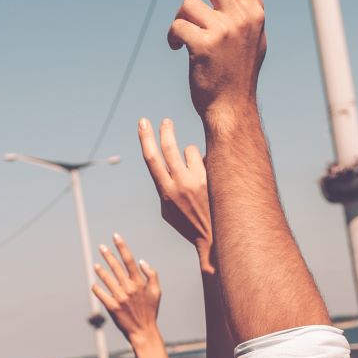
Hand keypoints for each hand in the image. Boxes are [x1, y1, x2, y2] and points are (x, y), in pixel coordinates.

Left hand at [91, 236, 162, 343]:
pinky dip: (97, 289)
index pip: (129, 260)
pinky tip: (94, 284)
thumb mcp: (157, 292)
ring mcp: (120, 298)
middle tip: (101, 247)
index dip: (122, 247)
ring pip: (107, 279)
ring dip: (100, 271)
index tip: (115, 236)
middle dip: (108, 255)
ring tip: (95, 265)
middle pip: (116, 267)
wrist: (143, 331)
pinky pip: (101, 294)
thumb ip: (152, 275)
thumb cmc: (150, 310)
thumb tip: (141, 261)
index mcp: (139, 282)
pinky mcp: (112, 307)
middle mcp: (129, 288)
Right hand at [137, 117, 212, 270]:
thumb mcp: (167, 209)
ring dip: (189, 156)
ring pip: (190, 150)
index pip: (152, 158)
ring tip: (194, 172)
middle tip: (166, 122)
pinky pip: (206, 159)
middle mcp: (181, 183)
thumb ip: (164, 186)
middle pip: (170, 147)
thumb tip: (166, 164)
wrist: (213, 236)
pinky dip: (205, 165)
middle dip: (166, 130)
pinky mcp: (214, 178)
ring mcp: (200, 180)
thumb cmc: (186, 222)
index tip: (143, 122)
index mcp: (166, 191)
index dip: (146, 138)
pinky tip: (209, 181)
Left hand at [167, 0, 265, 119]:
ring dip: (179, 21)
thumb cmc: (238, 74)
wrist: (231, 108)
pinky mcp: (204, 46)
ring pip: (189, 5)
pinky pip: (178, 26)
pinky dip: (173, 37)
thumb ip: (250, 6)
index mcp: (255, 13)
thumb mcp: (254, 37)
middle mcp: (242, 18)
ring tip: (182, 39)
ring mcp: (224, 31)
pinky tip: (177, 49)